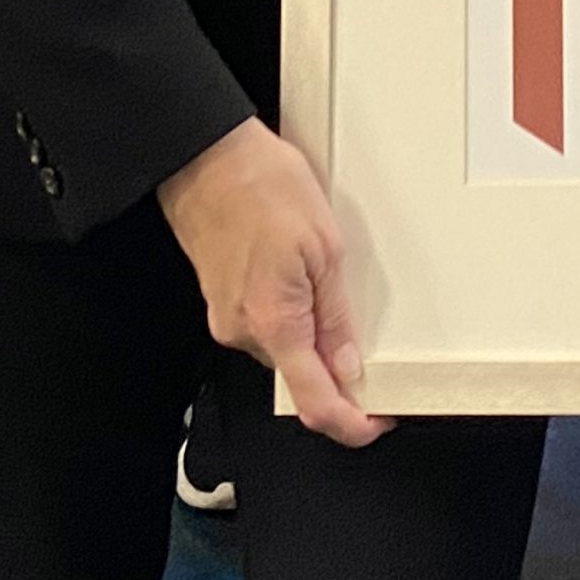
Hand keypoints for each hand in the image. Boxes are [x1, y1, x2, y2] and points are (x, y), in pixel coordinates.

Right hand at [158, 118, 390, 448]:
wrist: (205, 156)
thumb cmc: (260, 184)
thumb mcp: (324, 246)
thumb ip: (336, 316)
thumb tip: (349, 365)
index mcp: (274, 323)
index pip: (315, 404)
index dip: (351, 423)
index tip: (374, 422)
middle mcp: (243, 331)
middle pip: (299, 376)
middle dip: (334, 364)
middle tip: (365, 336)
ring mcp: (227, 316)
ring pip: (282, 346)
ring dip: (310, 328)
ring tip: (323, 273)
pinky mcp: (220, 299)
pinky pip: (264, 323)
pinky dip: (289, 311)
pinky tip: (298, 270)